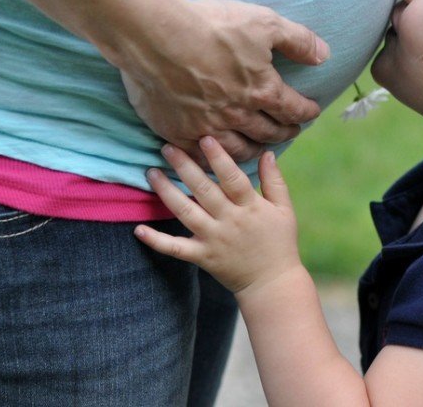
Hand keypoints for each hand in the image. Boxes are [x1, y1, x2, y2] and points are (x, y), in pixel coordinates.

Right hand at [117, 0, 329, 162]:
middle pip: (268, 133)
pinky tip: (216, 158)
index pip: (293, 109)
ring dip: (254, 150)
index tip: (312, 112)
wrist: (156, 35)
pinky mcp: (178, 131)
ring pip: (238, 150)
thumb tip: (325, 55)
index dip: (306, 111)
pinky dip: (213, 160)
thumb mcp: (265, 23)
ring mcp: (207, 127)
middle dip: (284, 133)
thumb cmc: (212, 25)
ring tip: (259, 148)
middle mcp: (238, 115)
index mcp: (262, 90)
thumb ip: (298, 40)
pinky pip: (201, 156)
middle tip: (290, 132)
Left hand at [135, 137, 302, 295]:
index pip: (233, 178)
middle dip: (184, 167)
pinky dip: (156, 240)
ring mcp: (214, 240)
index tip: (204, 138)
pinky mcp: (202, 257)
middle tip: (167, 147)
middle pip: (204, 191)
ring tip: (151, 172)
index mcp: (250, 207)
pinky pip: (175, 248)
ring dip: (166, 192)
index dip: (219, 158)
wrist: (272, 284)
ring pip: (185, 212)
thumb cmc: (280, 242)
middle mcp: (230, 221)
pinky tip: (138, 229)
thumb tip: (267, 153)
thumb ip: (275, 181)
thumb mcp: (284, 209)